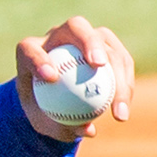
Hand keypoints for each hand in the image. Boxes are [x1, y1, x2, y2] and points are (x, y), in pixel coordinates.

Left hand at [14, 16, 134, 141]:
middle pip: (75, 27)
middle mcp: (58, 36)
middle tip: (98, 65)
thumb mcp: (44, 123)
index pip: (30, 50)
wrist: (55, 100)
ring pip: (107, 43)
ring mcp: (85, 37)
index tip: (51, 78)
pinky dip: (125, 81)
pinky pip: (122, 59)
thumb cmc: (45, 110)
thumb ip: (60, 126)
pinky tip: (124, 107)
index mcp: (30, 50)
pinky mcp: (107, 45)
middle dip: (89, 41)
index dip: (39, 60)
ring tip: (117, 104)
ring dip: (117, 70)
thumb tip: (87, 130)